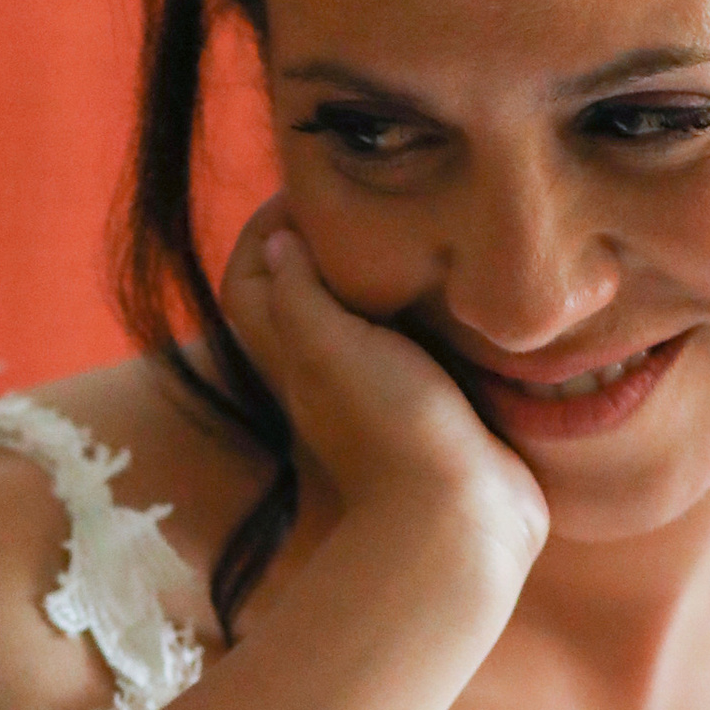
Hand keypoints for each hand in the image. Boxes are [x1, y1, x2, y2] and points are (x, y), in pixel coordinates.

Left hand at [220, 207, 547, 579]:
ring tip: (414, 228)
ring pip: (362, 315)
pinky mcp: (432, 401)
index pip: (248, 281)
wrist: (460, 518)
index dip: (264, 229)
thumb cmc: (390, 426)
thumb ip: (297, 293)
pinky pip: (417, 342)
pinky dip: (427, 310)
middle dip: (323, 242)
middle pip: (300, 293)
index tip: (310, 191)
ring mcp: (380, 387)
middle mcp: (327, 370)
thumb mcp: (327, 348)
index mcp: (291, 356)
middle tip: (368, 199)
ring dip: (380, 273)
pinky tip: (456, 282)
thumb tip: (276, 240)